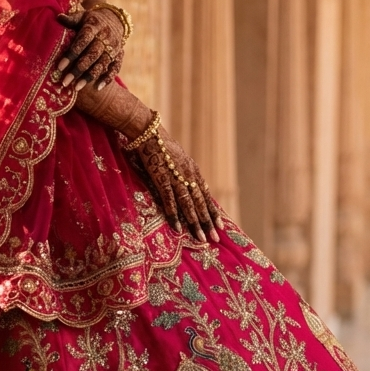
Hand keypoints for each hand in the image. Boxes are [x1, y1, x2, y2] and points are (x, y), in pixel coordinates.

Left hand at [56, 5, 125, 88]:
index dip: (71, 54)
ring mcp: (114, 47)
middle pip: (92, 55)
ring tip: (77, 88)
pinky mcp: (120, 55)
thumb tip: (58, 17)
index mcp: (94, 26)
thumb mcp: (82, 16)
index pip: (82, 41)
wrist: (115, 19)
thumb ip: (71, 20)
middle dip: (78, 69)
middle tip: (65, 82)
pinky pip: (115, 68)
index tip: (60, 67)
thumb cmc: (91, 20)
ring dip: (89, 76)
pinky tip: (97, 88)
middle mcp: (106, 37)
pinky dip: (108, 78)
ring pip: (102, 64)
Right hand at [135, 129, 220, 243]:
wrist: (148, 131)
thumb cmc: (160, 144)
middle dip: (208, 222)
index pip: (206, 195)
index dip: (213, 212)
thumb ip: (183, 172)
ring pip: (189, 205)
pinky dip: (174, 215)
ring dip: (195, 223)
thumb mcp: (177, 158)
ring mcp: (175, 177)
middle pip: (201, 203)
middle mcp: (188, 175)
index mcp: (192, 171)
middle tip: (216, 239)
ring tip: (201, 239)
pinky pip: (170, 200)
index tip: (221, 226)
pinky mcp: (161, 179)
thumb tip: (187, 185)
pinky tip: (178, 228)